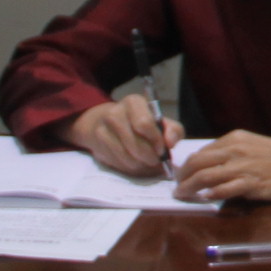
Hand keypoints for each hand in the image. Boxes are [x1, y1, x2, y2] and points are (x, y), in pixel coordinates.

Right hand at [62, 96, 181, 176]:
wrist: (105, 122)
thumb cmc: (140, 122)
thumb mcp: (159, 121)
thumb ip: (173, 130)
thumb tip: (170, 143)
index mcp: (134, 102)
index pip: (144, 123)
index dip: (156, 140)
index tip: (162, 150)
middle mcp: (115, 113)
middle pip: (135, 144)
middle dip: (150, 157)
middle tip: (156, 161)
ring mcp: (103, 129)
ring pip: (127, 157)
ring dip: (141, 165)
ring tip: (147, 163)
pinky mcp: (97, 145)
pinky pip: (118, 164)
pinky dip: (130, 168)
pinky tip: (135, 163)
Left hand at [174, 129, 270, 204]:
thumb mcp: (251, 146)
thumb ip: (230, 153)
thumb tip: (207, 167)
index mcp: (234, 139)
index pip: (201, 152)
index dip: (186, 165)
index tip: (180, 175)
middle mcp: (235, 150)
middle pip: (198, 163)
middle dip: (182, 176)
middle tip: (176, 187)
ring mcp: (243, 167)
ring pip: (207, 176)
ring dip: (190, 187)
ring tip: (182, 195)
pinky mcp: (253, 184)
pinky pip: (226, 189)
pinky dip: (212, 194)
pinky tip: (205, 198)